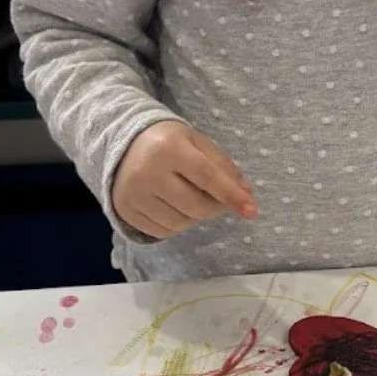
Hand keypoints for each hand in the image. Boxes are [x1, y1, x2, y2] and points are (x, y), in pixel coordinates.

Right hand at [112, 121, 256, 239]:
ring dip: (195, 217)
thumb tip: (247, 194)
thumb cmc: (170, 143)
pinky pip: (163, 232)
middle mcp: (148, 172)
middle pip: (196, 206)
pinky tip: (173, 206)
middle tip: (218, 199)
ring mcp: (134, 194)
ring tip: (190, 197)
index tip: (252, 210)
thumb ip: (224, 167)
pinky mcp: (125, 211)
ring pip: (181, 223)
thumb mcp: (198, 143)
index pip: (206, 176)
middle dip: (215, 207)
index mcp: (170, 148)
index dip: (231, 194)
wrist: (124, 145)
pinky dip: (177, 224)